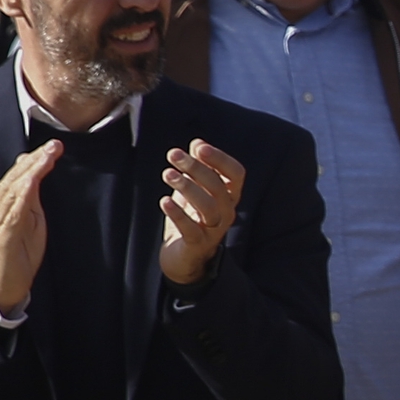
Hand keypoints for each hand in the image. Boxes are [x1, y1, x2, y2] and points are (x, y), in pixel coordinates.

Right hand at [0, 141, 61, 315]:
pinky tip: (33, 179)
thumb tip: (34, 171)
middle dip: (35, 159)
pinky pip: (13, 207)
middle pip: (16, 176)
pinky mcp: (2, 231)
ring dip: (31, 170)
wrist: (5, 281)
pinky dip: (23, 191)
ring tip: (47, 155)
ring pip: (14, 187)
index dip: (35, 159)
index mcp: (2, 201)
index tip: (54, 146)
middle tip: (54, 145)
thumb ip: (31, 196)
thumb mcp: (30, 217)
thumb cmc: (19, 249)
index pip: (19, 174)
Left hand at [156, 138, 244, 286]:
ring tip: (167, 174)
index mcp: (229, 197)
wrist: (183, 257)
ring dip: (188, 188)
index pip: (236, 174)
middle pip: (219, 187)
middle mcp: (227, 212)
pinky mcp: (197, 245)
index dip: (220, 159)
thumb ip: (199, 168)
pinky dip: (178, 214)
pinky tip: (164, 201)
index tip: (198, 147)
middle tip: (173, 154)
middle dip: (196, 168)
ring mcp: (214, 230)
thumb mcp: (194, 190)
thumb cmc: (190, 218)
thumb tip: (198, 143)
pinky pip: (191, 230)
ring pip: (209, 207)